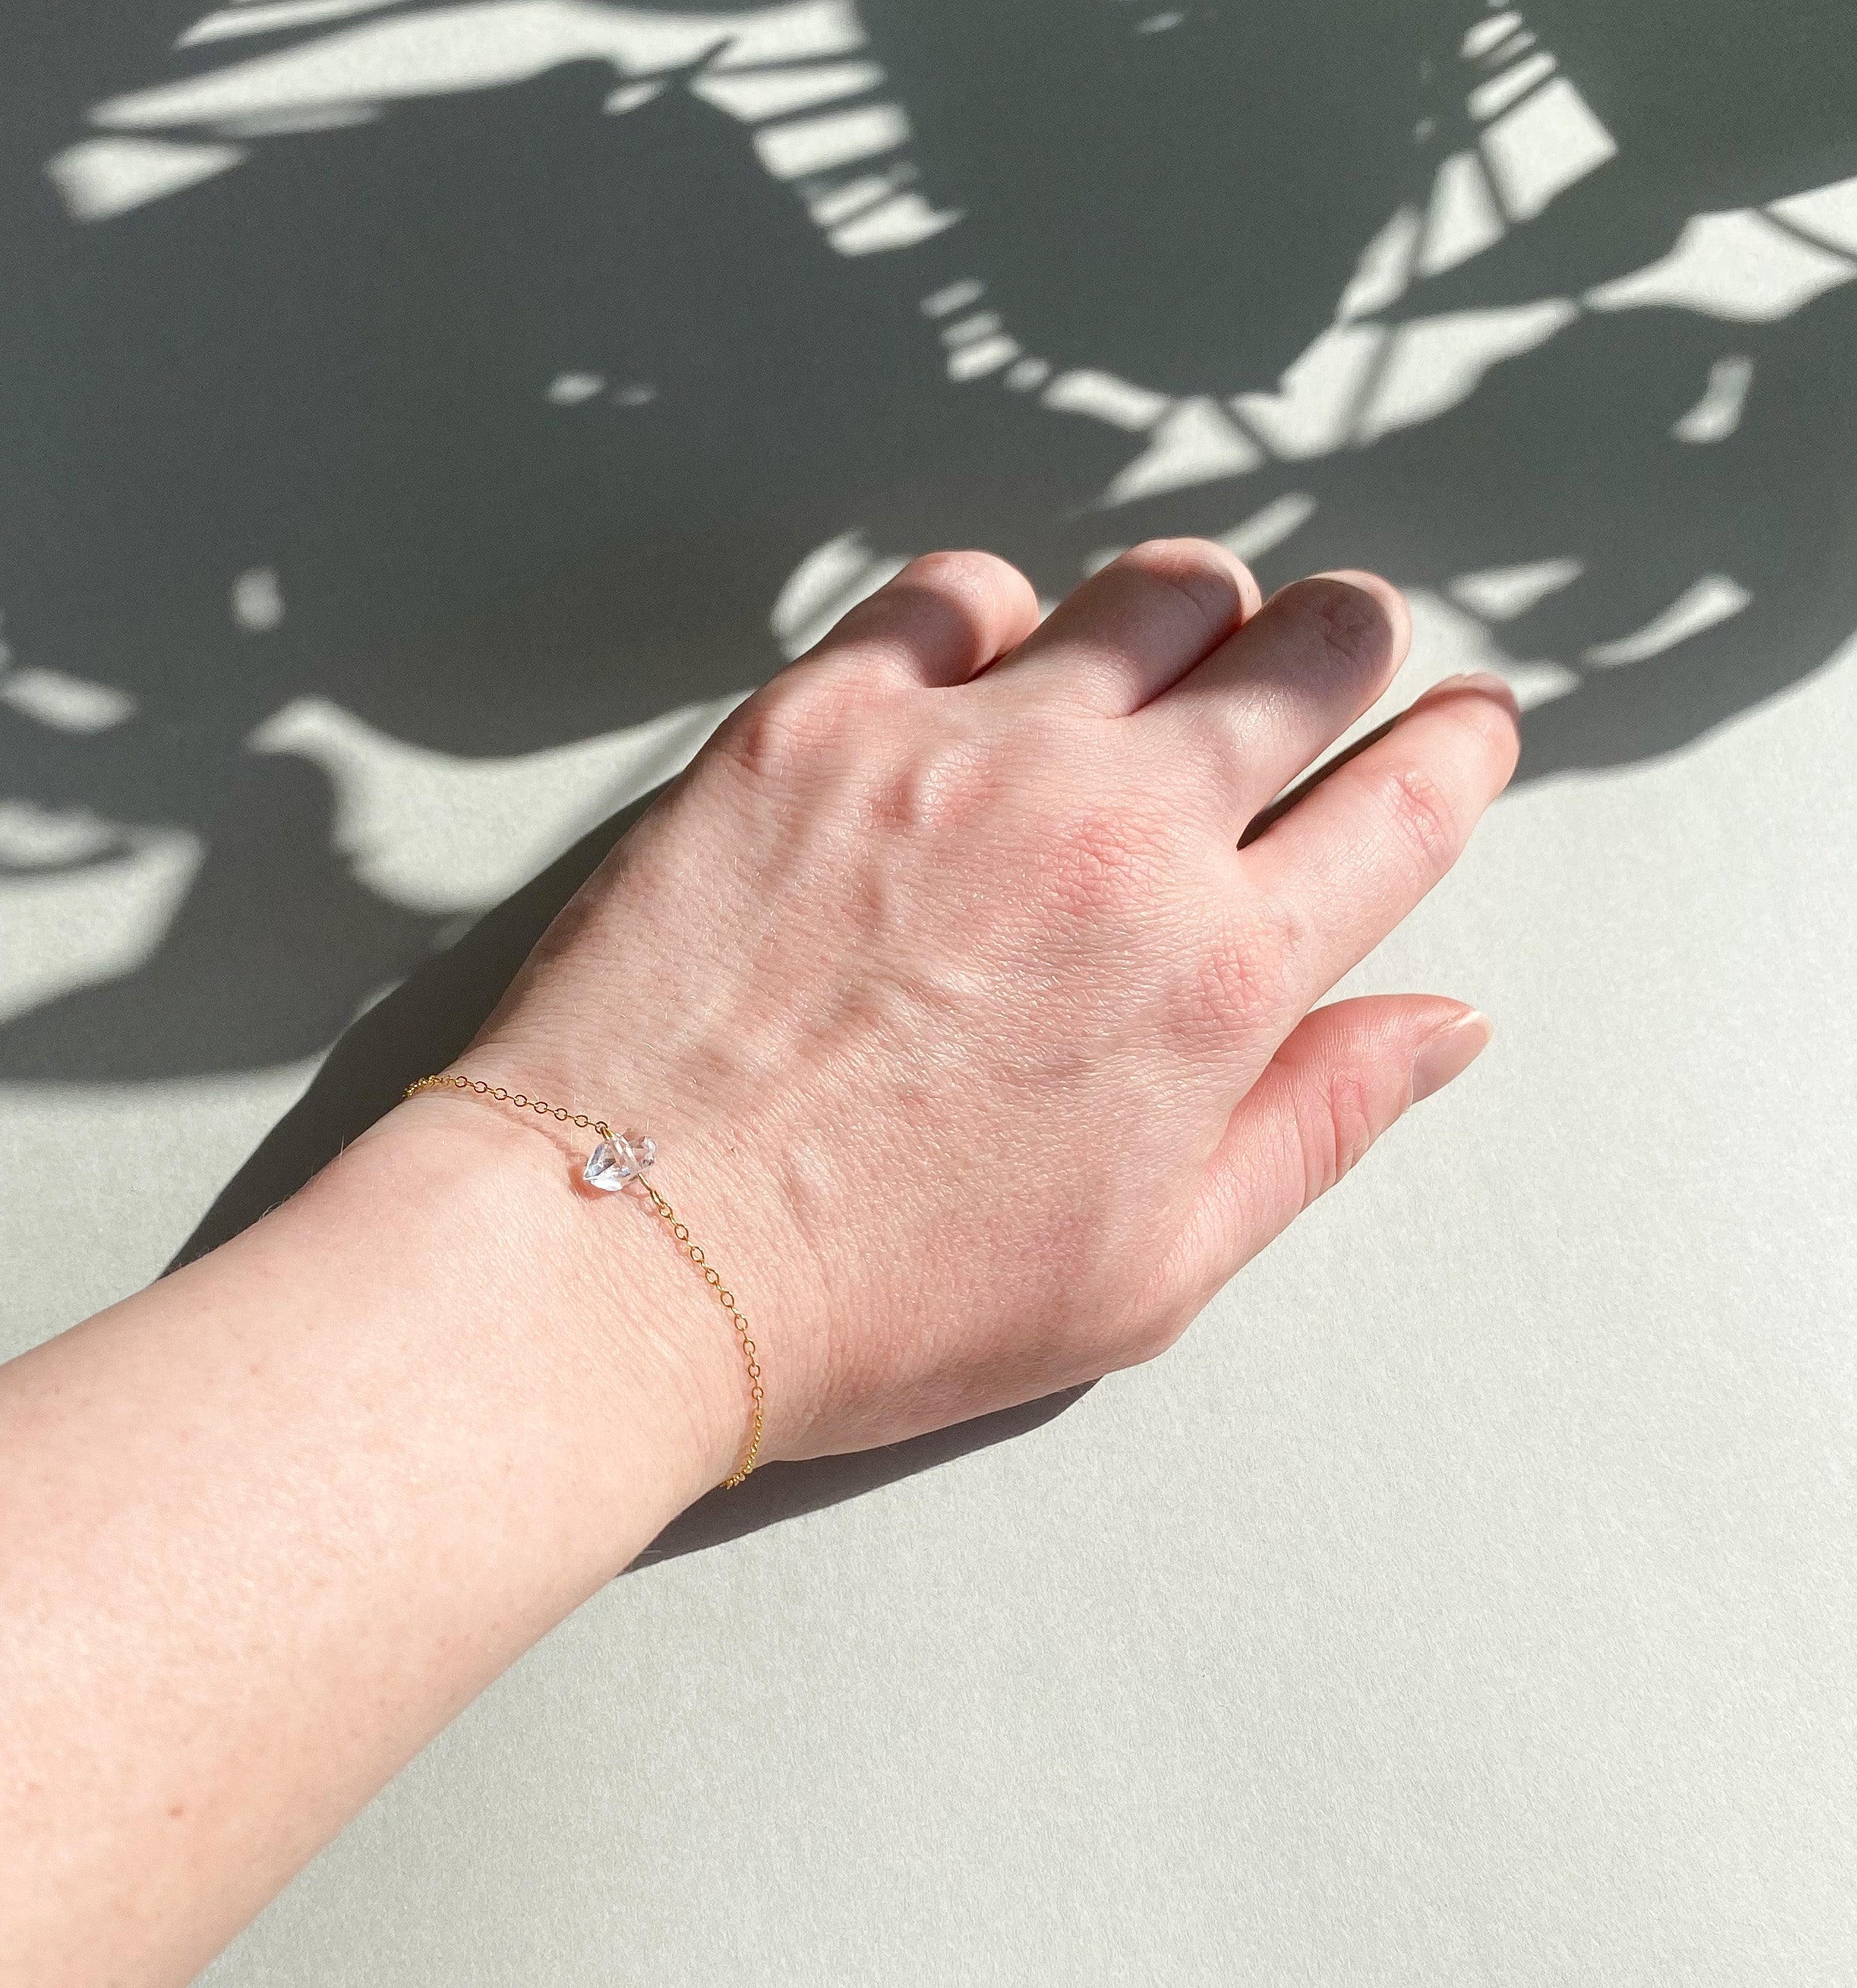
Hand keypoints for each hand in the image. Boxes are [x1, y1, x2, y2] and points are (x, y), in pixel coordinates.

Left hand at [410, 542, 1516, 1464]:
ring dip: (1194, 610)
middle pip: (1312, 648)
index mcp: (1217, 981)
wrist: (627, 1251)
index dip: (1457, 750)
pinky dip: (999, 613)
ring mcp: (967, 754)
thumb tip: (1444, 1022)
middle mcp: (1115, 835)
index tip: (1460, 731)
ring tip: (1163, 661)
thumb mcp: (1144, 1275)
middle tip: (1319, 669)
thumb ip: (1313, 1129)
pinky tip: (983, 674)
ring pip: (1157, 590)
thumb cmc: (873, 1298)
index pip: (1408, 806)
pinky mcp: (820, 716)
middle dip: (1346, 643)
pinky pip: (957, 589)